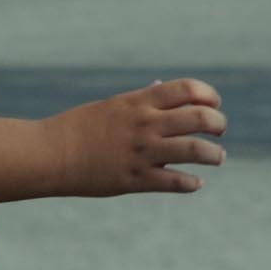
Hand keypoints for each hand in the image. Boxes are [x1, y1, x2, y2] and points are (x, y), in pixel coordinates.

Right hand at [41, 78, 226, 195]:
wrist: (50, 154)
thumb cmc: (80, 127)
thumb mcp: (113, 105)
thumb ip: (141, 99)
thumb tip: (162, 86)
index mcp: (139, 102)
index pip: (188, 89)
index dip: (209, 95)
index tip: (214, 103)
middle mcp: (145, 124)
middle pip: (200, 117)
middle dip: (218, 123)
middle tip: (220, 130)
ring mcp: (142, 152)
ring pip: (195, 150)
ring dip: (214, 154)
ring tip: (218, 157)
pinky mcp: (135, 179)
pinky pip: (175, 182)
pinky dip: (192, 183)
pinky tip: (196, 183)